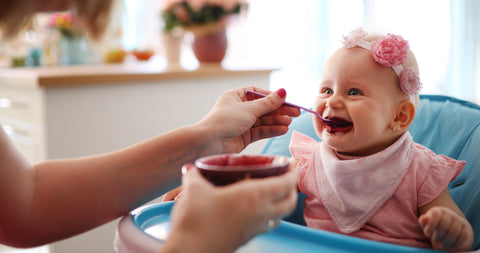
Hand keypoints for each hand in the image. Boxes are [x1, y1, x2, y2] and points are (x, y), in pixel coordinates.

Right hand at [162, 163, 297, 252]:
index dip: (293, 173)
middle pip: (289, 203)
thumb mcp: (194, 190)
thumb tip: (190, 169)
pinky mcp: (244, 240)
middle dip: (292, 190)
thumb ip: (194, 176)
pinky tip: (252, 212)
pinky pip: (263, 227)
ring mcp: (253, 230)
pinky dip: (265, 216)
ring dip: (281, 205)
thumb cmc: (196, 220)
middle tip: (287, 179)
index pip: (285, 184)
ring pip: (278, 217)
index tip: (294, 165)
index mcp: (253, 196)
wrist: (189, 252)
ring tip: (273, 195)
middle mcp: (259, 214)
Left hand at [198, 87, 299, 154]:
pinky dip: (271, 130)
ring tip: (289, 122)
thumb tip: (283, 91)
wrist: (209, 143)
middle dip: (279, 110)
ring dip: (276, 121)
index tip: (286, 100)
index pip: (258, 93)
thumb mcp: (249, 109)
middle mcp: (238, 109)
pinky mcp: (244, 137)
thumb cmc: (225, 121)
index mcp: (235, 96)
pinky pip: (261, 131)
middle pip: (263, 108)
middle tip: (296, 113)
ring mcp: (241, 124)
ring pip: (263, 121)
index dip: (272, 97)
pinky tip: (283, 130)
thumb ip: (268, 103)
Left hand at [418, 206, 473, 250]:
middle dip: (439, 234)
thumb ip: (423, 222)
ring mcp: (458, 220)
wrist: (449, 226)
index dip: (431, 224)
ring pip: (454, 231)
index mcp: (437, 211)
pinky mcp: (465, 227)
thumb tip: (423, 218)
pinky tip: (450, 245)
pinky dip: (456, 243)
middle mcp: (449, 213)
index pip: (435, 214)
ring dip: (447, 240)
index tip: (427, 234)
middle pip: (445, 223)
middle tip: (435, 240)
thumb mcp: (426, 224)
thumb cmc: (433, 225)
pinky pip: (463, 236)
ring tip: (442, 244)